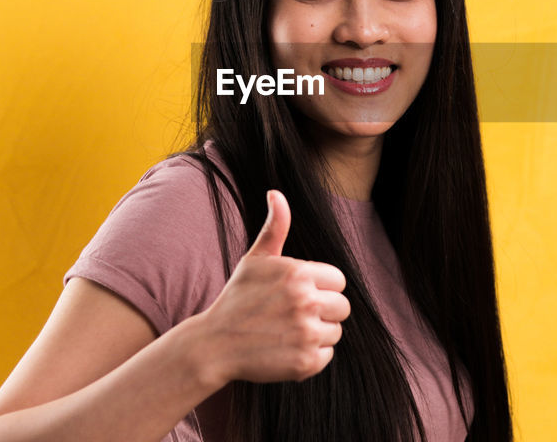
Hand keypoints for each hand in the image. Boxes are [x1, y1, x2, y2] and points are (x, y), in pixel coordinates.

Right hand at [196, 190, 349, 383]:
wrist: (214, 345)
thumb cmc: (237, 299)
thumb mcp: (255, 260)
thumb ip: (275, 227)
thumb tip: (276, 193)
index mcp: (298, 274)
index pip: (338, 281)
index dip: (321, 288)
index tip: (299, 295)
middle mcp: (306, 302)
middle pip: (342, 307)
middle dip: (322, 311)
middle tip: (292, 316)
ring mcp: (306, 333)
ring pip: (335, 332)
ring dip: (317, 334)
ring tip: (287, 332)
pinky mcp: (305, 362)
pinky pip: (326, 356)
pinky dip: (310, 356)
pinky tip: (286, 349)